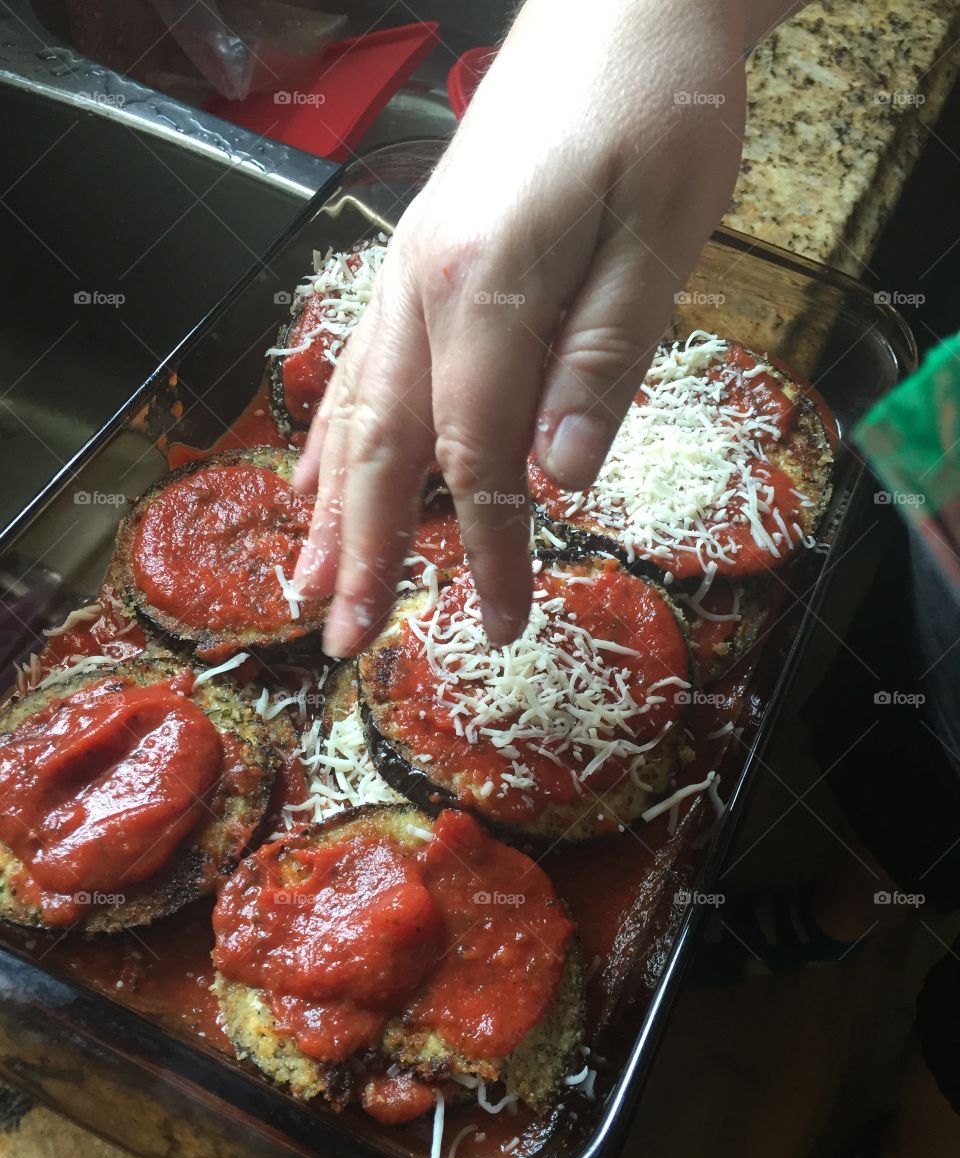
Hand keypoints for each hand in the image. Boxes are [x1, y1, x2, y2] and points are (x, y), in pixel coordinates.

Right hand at [293, 0, 747, 655]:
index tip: (497, 619)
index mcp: (484, 284)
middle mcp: (420, 285)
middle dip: (367, 551)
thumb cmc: (655, 116)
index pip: (476, 452)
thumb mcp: (660, 240)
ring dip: (333, 506)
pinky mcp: (415, 262)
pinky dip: (336, 436)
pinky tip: (320, 479)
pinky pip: (360, 366)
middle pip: (385, 445)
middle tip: (346, 638)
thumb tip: (563, 476)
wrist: (623, 5)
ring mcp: (405, 271)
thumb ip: (603, 360)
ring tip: (311, 582)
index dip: (487, 546)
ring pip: (355, 410)